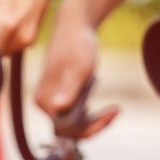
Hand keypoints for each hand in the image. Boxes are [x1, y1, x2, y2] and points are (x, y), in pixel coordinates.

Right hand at [35, 17, 119, 138]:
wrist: (75, 27)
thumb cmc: (78, 45)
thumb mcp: (79, 69)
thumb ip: (69, 90)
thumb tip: (58, 107)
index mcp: (44, 101)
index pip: (67, 130)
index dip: (90, 127)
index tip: (111, 113)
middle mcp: (43, 104)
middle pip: (70, 131)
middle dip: (93, 125)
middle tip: (116, 111)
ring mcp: (51, 101)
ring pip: (74, 126)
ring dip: (94, 121)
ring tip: (114, 109)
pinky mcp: (59, 98)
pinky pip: (76, 117)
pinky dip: (92, 115)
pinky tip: (107, 108)